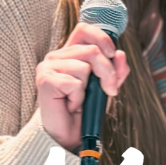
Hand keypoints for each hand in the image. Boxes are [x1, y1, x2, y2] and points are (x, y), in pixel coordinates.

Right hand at [36, 23, 129, 150]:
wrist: (68, 134)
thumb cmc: (85, 108)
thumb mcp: (106, 85)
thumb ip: (115, 69)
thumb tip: (120, 55)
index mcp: (69, 52)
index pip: (84, 30)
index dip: (102, 38)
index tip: (113, 54)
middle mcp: (56, 56)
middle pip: (92, 50)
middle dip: (108, 71)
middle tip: (109, 90)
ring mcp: (48, 67)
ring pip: (85, 66)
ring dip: (90, 88)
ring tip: (81, 99)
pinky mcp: (45, 80)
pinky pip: (75, 83)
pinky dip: (79, 98)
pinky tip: (71, 104)